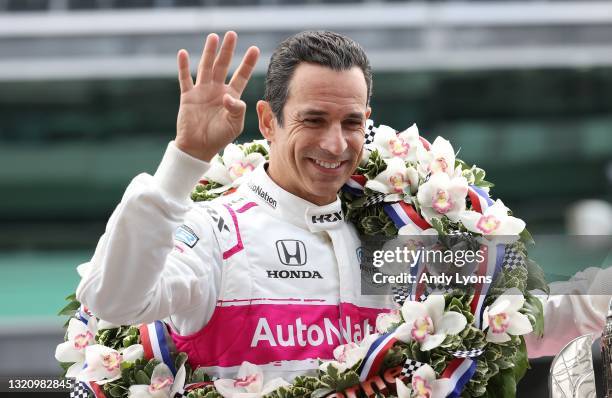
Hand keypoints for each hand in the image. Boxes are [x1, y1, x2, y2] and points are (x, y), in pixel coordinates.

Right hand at [175, 31, 259, 161]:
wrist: (198, 148)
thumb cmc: (219, 137)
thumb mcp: (234, 125)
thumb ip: (236, 110)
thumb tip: (228, 96)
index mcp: (231, 96)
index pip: (241, 76)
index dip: (247, 63)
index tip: (254, 49)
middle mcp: (217, 90)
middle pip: (223, 66)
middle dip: (227, 50)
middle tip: (232, 34)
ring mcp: (202, 92)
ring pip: (206, 67)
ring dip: (209, 52)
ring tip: (213, 37)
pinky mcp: (188, 96)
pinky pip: (185, 79)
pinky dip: (183, 66)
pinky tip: (182, 53)